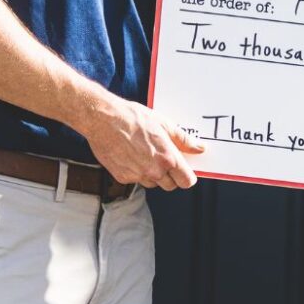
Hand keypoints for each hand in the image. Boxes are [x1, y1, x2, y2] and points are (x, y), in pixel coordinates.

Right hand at [75, 93, 205, 190]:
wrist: (103, 119)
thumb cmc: (133, 118)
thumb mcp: (164, 124)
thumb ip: (184, 140)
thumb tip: (200, 149)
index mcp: (167, 159)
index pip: (187, 182)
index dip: (187, 176)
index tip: (185, 170)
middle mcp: (153, 171)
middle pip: (171, 185)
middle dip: (171, 175)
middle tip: (164, 158)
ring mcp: (137, 176)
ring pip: (153, 183)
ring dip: (153, 174)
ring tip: (146, 154)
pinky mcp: (122, 177)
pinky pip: (136, 180)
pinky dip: (137, 172)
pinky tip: (132, 155)